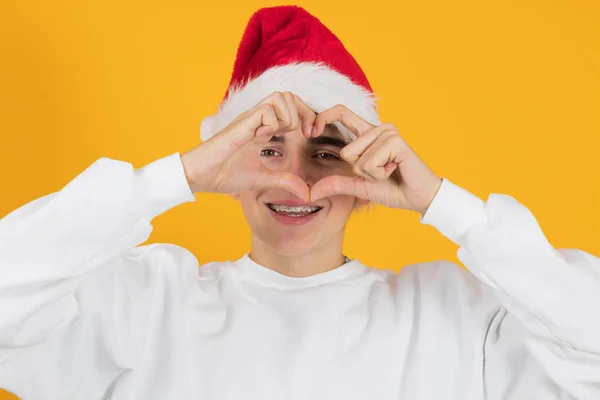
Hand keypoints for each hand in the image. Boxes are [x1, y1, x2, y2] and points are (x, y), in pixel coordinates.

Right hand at [181, 92, 315, 200]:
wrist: (199, 176)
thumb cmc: (224, 175)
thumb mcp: (262, 180)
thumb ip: (283, 181)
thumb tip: (306, 193)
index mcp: (263, 128)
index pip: (292, 106)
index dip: (307, 116)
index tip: (311, 135)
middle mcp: (258, 119)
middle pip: (289, 95)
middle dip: (304, 112)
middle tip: (304, 134)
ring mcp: (249, 120)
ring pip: (279, 97)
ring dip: (288, 116)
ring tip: (280, 135)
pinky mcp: (241, 125)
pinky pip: (265, 110)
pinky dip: (272, 123)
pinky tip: (263, 138)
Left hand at [310, 105, 442, 214]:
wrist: (418, 198)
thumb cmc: (393, 189)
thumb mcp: (359, 186)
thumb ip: (337, 184)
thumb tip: (311, 192)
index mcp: (367, 134)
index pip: (341, 113)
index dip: (323, 117)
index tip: (310, 130)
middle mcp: (377, 129)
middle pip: (346, 151)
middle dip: (359, 171)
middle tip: (382, 171)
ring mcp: (387, 133)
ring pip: (357, 159)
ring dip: (372, 174)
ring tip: (390, 170)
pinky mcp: (395, 141)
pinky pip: (370, 163)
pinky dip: (380, 174)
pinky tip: (396, 169)